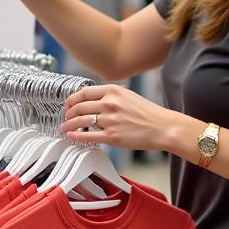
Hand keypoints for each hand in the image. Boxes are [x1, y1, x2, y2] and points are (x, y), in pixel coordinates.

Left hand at [61, 84, 192, 152]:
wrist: (163, 127)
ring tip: (65, 128)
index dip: (72, 99)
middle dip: (68, 113)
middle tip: (66, 117)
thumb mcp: (128, 96)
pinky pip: (87, 136)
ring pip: (80, 121)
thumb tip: (93, 102)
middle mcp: (110, 104)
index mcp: (113, 91)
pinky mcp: (112, 136)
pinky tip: (72, 136)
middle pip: (79, 106)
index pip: (84, 92)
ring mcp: (110, 120)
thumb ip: (111, 97)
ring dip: (69, 124)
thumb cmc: (148, 114)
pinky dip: (76, 136)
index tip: (68, 104)